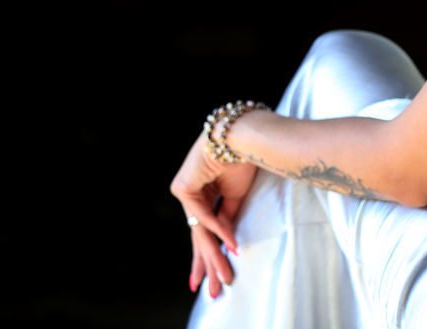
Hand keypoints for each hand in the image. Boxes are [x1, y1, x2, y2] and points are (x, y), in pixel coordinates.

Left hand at [170, 132, 258, 298]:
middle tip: (214, 290)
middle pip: (200, 235)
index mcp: (205, 193)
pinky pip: (203, 216)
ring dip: (214, 256)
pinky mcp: (182, 188)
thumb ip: (228, 218)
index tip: (218, 276)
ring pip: (200, 231)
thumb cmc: (244, 158)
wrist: (242, 135)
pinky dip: (218, 230)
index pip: (206, 229)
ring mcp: (185, 190)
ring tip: (224, 280)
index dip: (212, 252)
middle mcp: (193, 193)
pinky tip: (232, 244)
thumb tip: (227, 243)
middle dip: (209, 263)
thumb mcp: (237, 196)